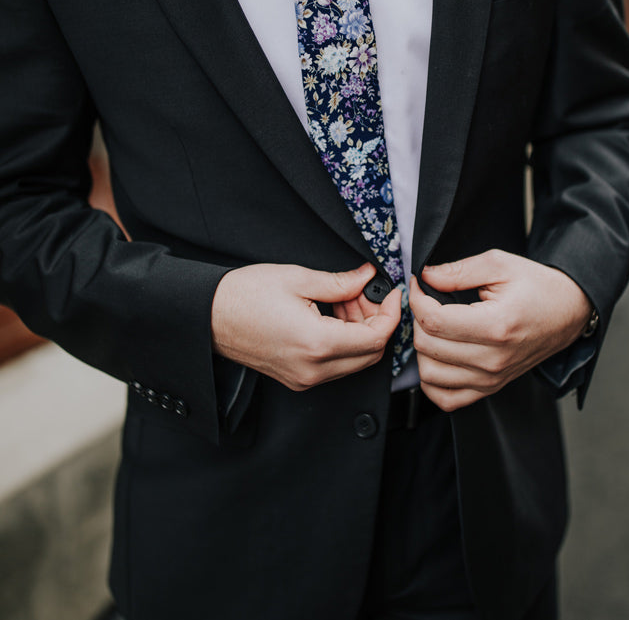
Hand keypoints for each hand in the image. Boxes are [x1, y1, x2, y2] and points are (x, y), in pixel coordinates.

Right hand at [211, 261, 400, 390]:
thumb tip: (367, 278)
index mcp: (317, 344)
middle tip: (366, 293)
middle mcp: (313, 370)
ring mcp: (304, 378)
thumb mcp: (297, 278)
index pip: (376, 338)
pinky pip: (335, 366)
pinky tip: (332, 315)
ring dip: (361, 332)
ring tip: (346, 300)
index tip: (391, 292)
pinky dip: (344, 342)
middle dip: (377, 322)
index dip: (391, 313)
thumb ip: (340, 282)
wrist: (208, 316)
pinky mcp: (296, 378)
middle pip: (371, 355)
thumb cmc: (244, 295)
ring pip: (355, 362)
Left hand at [410, 249, 592, 411]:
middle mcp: (493, 359)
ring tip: (433, 327)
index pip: (434, 321)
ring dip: (422, 349)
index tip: (419, 284)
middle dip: (417, 319)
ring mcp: (492, 378)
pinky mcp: (491, 388)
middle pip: (427, 346)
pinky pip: (446, 399)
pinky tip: (437, 357)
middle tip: (427, 301)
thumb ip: (458, 270)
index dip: (417, 299)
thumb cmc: (537, 286)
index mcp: (496, 326)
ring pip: (430, 374)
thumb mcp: (499, 264)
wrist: (567, 311)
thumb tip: (425, 277)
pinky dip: (432, 381)